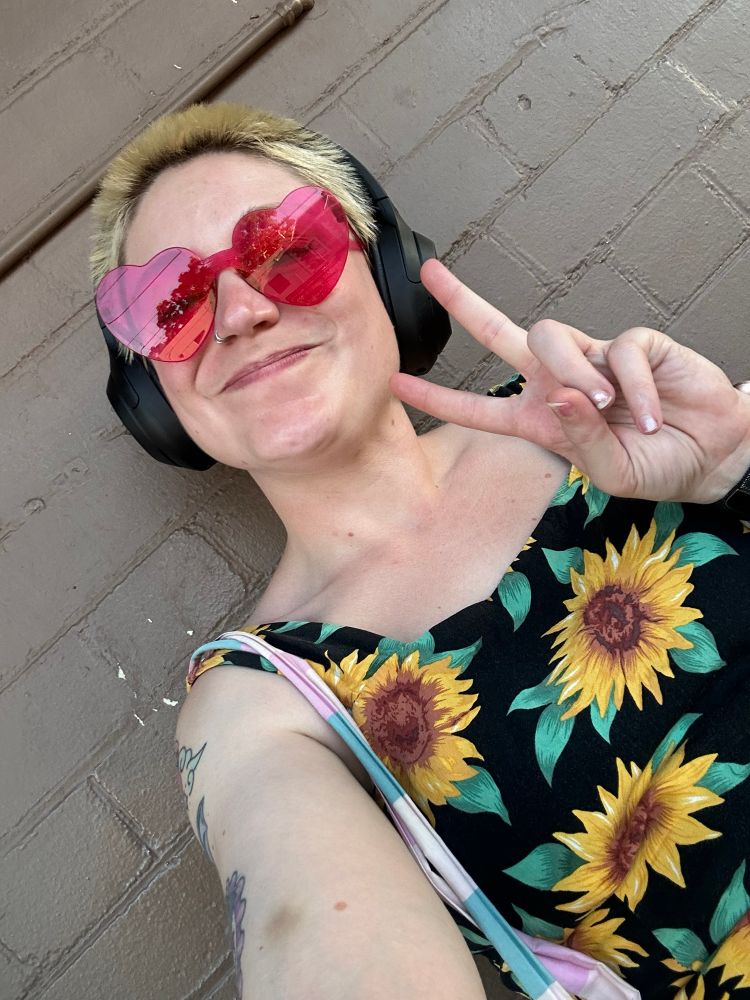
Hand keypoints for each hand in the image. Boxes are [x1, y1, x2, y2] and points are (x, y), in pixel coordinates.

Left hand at [390, 259, 749, 502]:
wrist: (711, 452)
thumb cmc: (655, 466)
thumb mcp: (610, 471)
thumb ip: (581, 439)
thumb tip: (561, 394)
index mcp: (540, 418)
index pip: (479, 407)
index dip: (439, 397)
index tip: (397, 383)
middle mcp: (558, 381)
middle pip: (500, 333)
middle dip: (464, 303)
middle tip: (431, 274)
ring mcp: (593, 358)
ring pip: (552, 337)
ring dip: (575, 372)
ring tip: (606, 403)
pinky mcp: (633, 344)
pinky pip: (619, 350)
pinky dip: (635, 387)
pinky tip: (648, 411)